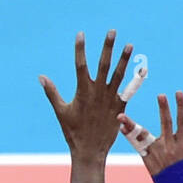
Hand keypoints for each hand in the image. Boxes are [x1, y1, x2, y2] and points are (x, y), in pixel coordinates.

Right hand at [40, 32, 132, 160]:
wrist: (90, 151)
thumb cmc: (73, 132)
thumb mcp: (61, 111)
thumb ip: (52, 92)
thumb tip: (41, 76)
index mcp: (83, 91)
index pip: (80, 64)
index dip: (80, 48)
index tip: (81, 33)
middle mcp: (98, 92)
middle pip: (104, 64)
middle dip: (108, 47)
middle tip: (112, 31)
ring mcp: (111, 99)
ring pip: (119, 74)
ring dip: (125, 59)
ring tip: (130, 45)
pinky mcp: (120, 107)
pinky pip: (129, 90)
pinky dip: (135, 80)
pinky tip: (141, 69)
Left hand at [119, 91, 182, 180]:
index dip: (181, 105)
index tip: (178, 92)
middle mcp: (170, 147)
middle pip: (166, 122)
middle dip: (163, 108)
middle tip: (161, 95)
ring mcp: (157, 153)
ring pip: (144, 134)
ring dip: (133, 124)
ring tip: (122, 115)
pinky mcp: (147, 159)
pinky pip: (137, 145)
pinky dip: (129, 135)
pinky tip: (121, 125)